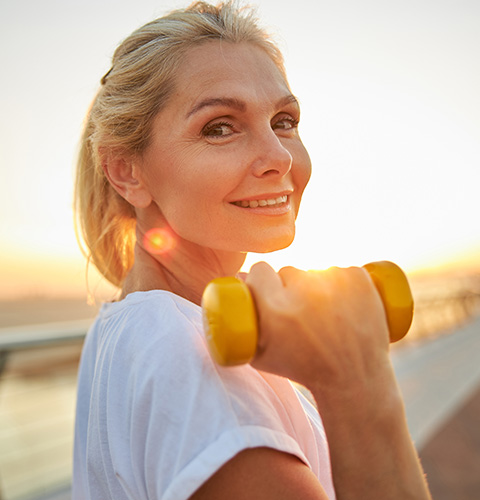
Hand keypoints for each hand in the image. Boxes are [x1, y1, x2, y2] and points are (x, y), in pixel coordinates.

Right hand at [245, 262, 390, 394]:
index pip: (259, 270)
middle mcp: (304, 290)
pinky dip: (343, 284)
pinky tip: (346, 306)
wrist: (355, 379)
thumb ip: (242, 320)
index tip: (270, 293)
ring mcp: (334, 282)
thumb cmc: (302, 369)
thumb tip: (238, 278)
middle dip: (291, 288)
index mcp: (276, 308)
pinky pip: (342, 270)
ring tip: (327, 315)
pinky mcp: (359, 279)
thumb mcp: (260, 355)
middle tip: (301, 312)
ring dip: (317, 286)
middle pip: (288, 271)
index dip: (262, 281)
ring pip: (315, 271)